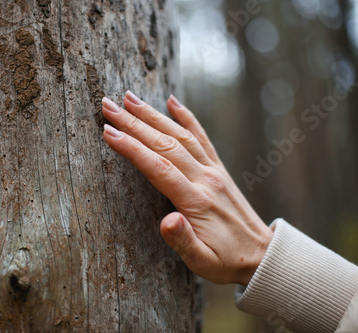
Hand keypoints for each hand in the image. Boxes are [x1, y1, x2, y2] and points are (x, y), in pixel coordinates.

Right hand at [101, 91, 272, 285]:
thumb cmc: (227, 262)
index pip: (158, 167)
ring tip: (130, 98)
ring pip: (180, 135)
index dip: (132, 148)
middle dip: (134, 123)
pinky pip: (201, 137)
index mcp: (196, 201)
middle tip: (108, 105)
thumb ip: (183, 241)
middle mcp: (205, 179)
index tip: (109, 132)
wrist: (262, 254)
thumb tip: (167, 221)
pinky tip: (172, 101)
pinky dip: (187, 117)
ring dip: (153, 115)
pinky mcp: (217, 169)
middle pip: (165, 143)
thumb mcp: (202, 262)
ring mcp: (213, 170)